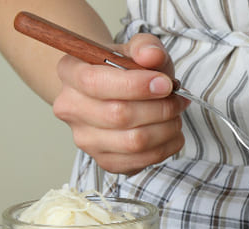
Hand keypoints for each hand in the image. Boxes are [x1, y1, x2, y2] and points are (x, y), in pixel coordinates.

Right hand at [52, 33, 188, 174]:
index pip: (95, 82)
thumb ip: (145, 46)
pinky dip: (165, 148)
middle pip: (118, 115)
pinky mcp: (104, 161)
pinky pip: (139, 161)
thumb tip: (151, 56)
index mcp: (70, 72)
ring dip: (166, 129)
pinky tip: (171, 133)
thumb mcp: (136, 49)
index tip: (165, 84)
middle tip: (178, 100)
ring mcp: (85, 139)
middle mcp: (70, 108)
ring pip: (133, 142)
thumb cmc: (125, 70)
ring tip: (176, 115)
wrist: (114, 93)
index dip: (136, 85)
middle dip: (159, 108)